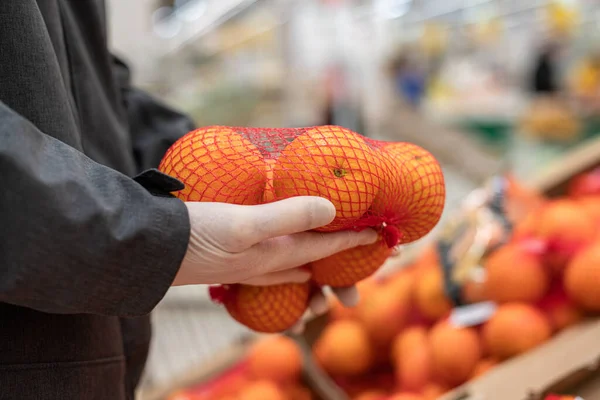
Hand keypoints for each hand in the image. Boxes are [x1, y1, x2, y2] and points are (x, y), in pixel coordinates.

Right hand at [173, 196, 377, 285]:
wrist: (150, 251)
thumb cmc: (195, 236)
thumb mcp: (242, 224)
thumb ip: (286, 216)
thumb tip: (332, 208)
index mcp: (276, 254)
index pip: (327, 248)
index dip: (356, 239)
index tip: (383, 234)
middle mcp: (266, 264)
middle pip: (316, 265)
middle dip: (344, 261)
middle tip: (366, 254)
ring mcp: (248, 267)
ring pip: (295, 271)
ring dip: (317, 269)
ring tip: (332, 269)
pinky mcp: (231, 261)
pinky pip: (271, 270)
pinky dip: (288, 267)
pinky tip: (283, 265)